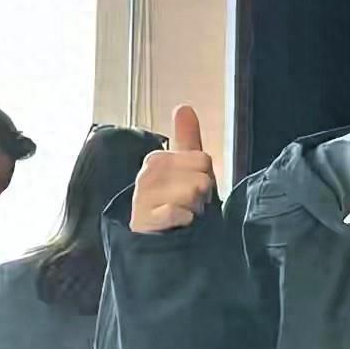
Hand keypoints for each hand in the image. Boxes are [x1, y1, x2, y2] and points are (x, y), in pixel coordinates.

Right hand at [129, 105, 215, 232]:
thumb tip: (183, 106)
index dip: (207, 178)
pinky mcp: (143, 220)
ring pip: (192, 193)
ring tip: (184, 216)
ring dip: (195, 210)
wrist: (159, 242)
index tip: (194, 190)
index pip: (203, 160)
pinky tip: (177, 225)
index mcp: (157, 159)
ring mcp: (142, 197)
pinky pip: (178, 212)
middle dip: (202, 196)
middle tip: (189, 205)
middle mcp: (146, 174)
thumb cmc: (177, 204)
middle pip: (201, 177)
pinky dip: (185, 221)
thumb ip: (187, 138)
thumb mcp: (187, 169)